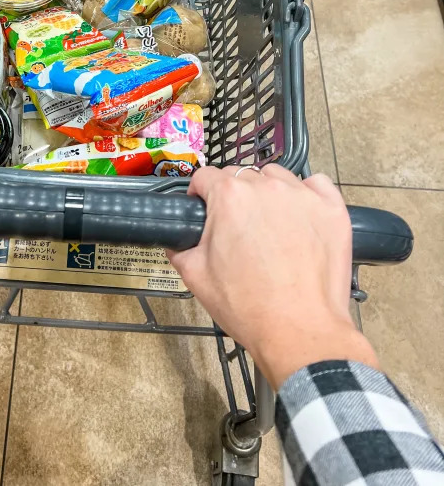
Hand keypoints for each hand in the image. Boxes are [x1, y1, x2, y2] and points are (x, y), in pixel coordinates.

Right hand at [167, 164, 378, 389]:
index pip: (205, 176)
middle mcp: (266, 187)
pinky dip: (306, 195)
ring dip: (268, 194)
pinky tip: (300, 218)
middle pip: (241, 177)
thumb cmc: (250, 307)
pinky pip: (315, 185)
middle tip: (237, 230)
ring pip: (276, 178)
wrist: (299, 332)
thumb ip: (179, 248)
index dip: (199, 194)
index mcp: (229, 197)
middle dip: (234, 198)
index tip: (203, 208)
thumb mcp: (196, 277)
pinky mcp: (331, 210)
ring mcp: (303, 196)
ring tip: (270, 226)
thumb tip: (177, 240)